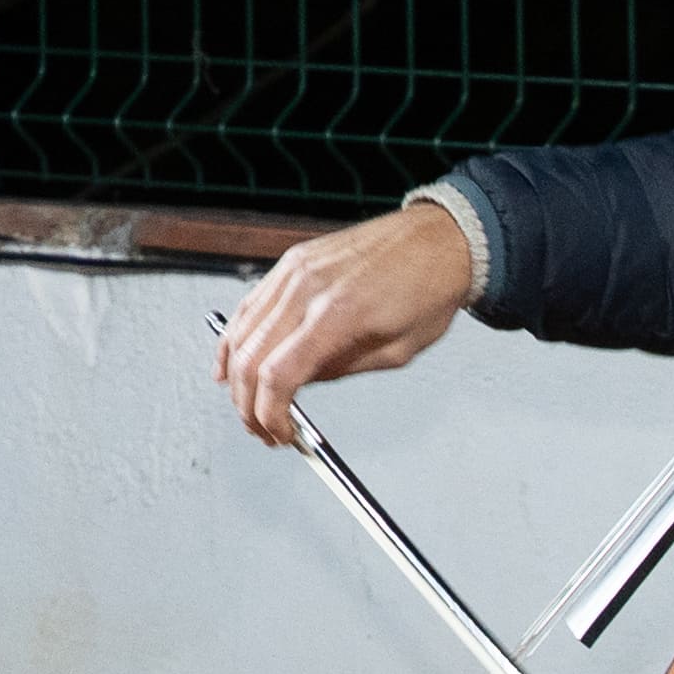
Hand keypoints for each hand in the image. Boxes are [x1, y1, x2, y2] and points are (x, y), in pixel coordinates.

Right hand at [218, 202, 477, 445]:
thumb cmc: (429, 290)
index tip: (280, 434)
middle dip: (248, 404)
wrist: (440, 238)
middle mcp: (307, 288)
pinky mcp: (292, 261)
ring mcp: (294, 271)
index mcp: (338, 314)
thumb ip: (340, 370)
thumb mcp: (396, 351)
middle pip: (249, 358)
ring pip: (240, 332)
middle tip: (262, 428)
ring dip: (236, 375)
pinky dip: (236, 337)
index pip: (278, 376)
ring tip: (247, 402)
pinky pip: (250, 305)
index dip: (270, 415)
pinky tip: (234, 359)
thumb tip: (300, 386)